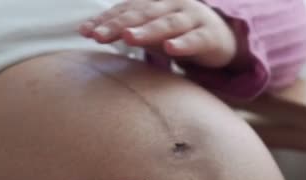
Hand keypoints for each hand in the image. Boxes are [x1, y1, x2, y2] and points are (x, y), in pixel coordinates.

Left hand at [79, 0, 237, 67]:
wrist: (221, 37)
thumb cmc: (178, 33)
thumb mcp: (149, 30)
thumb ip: (124, 29)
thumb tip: (88, 30)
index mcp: (154, 3)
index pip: (126, 10)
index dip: (105, 20)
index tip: (84, 31)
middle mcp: (171, 6)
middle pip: (141, 15)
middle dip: (118, 25)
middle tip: (98, 35)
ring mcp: (191, 18)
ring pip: (167, 24)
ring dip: (147, 31)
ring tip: (129, 38)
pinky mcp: (208, 36)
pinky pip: (195, 39)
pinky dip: (182, 44)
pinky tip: (170, 49)